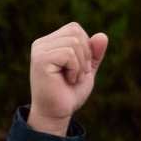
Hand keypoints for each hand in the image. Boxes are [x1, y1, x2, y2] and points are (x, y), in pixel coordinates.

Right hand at [27, 21, 106, 136]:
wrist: (57, 112)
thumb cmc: (69, 92)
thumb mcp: (86, 69)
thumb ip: (94, 53)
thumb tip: (102, 35)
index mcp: (49, 43)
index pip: (74, 28)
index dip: (85, 46)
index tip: (79, 67)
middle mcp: (40, 44)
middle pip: (75, 32)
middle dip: (85, 54)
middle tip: (76, 74)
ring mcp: (39, 51)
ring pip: (74, 42)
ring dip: (80, 64)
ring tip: (72, 78)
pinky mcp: (40, 60)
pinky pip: (68, 53)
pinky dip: (75, 69)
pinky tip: (67, 80)